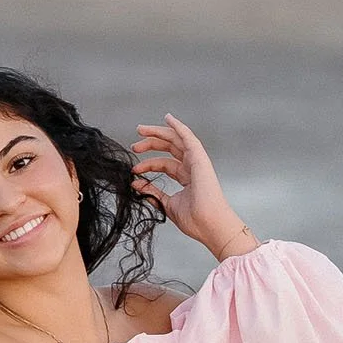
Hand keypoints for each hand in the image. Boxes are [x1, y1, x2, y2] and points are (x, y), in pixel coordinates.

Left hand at [130, 114, 257, 259]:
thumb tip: (135, 184)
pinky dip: (178, 127)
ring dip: (158, 133)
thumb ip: (152, 193)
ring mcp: (197, 162)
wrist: (208, 224)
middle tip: (134, 145)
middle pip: (170, 149)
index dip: (148, 164)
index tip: (134, 170)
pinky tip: (168, 119)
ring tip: (140, 130)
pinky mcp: (199, 158)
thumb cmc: (194, 219)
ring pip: (176, 140)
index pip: (165, 164)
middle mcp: (192, 167)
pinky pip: (188, 137)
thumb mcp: (166, 204)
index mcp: (187, 178)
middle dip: (151, 143)